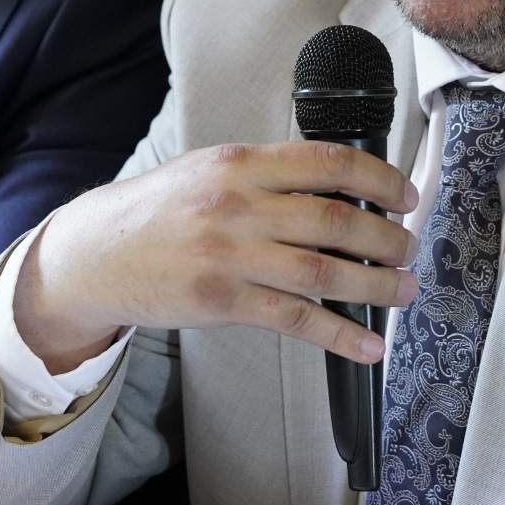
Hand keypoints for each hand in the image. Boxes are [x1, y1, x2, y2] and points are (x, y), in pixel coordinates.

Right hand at [17, 141, 418, 369]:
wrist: (96, 254)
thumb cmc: (158, 211)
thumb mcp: (210, 170)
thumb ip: (267, 174)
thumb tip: (338, 188)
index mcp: (241, 163)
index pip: (327, 163)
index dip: (378, 178)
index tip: (404, 195)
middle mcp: (239, 205)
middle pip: (336, 219)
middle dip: (386, 237)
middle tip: (409, 248)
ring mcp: (232, 255)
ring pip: (324, 271)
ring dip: (376, 284)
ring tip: (403, 289)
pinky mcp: (224, 301)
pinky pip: (296, 318)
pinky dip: (340, 333)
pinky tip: (368, 342)